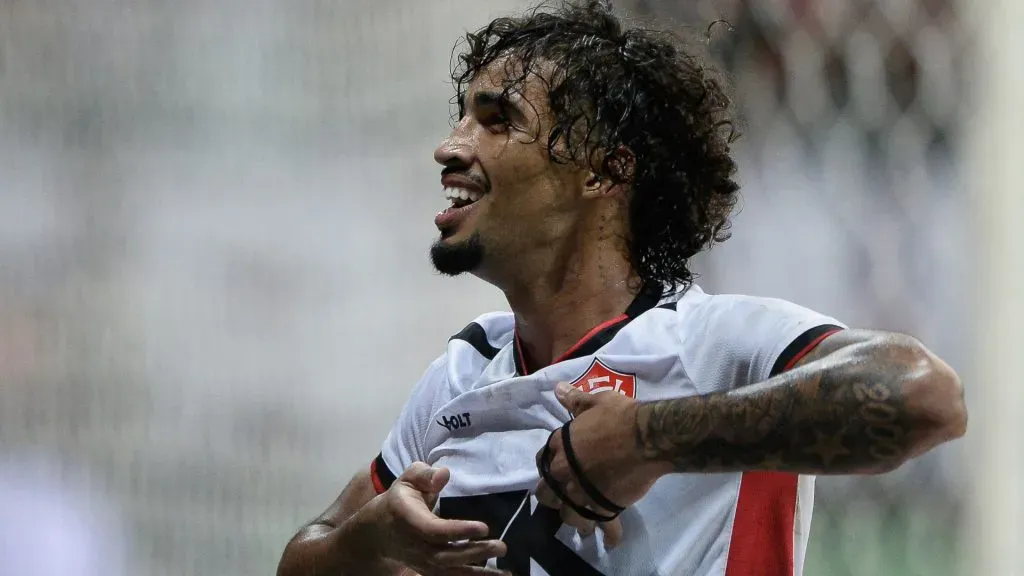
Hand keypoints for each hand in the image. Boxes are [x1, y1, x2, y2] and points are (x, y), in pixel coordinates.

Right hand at [369, 462, 509, 575]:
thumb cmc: (400, 499)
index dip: (458, 531)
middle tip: (501, 547)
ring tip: (505, 573)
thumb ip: (424, 474)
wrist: (379, 531)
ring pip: (449, 572)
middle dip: (475, 553)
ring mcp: (421, 561)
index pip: (434, 530)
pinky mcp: (428, 570)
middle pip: (445, 555)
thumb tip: (444, 474)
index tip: (484, 527)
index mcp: (408, 519)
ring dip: (478, 574)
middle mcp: (415, 544)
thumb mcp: (407, 479)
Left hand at [534, 383, 669, 540]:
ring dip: (576, 520)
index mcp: (560, 447)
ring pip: (568, 516)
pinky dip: (609, 535)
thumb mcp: (597, 402)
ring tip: (586, 523)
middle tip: (565, 498)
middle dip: (553, 497)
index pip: (542, 461)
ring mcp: (582, 493)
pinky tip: (613, 541)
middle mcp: (565, 473)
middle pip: (546, 494)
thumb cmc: (621, 416)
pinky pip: (603, 526)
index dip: (548, 466)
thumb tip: (558, 389)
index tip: (556, 470)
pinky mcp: (603, 507)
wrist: (647, 438)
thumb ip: (576, 400)